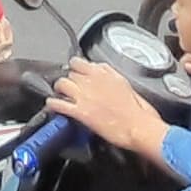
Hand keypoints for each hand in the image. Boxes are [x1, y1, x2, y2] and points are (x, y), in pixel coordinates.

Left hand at [49, 58, 168, 164]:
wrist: (140, 128)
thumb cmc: (140, 112)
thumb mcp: (126, 85)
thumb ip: (111, 76)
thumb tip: (103, 72)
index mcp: (105, 73)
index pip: (80, 62)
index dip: (75, 68)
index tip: (75, 72)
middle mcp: (93, 81)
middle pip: (69, 73)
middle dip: (68, 80)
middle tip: (68, 87)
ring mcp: (85, 96)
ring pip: (61, 84)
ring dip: (59, 89)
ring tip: (58, 94)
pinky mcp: (81, 112)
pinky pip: (59, 104)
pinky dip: (52, 104)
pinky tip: (51, 106)